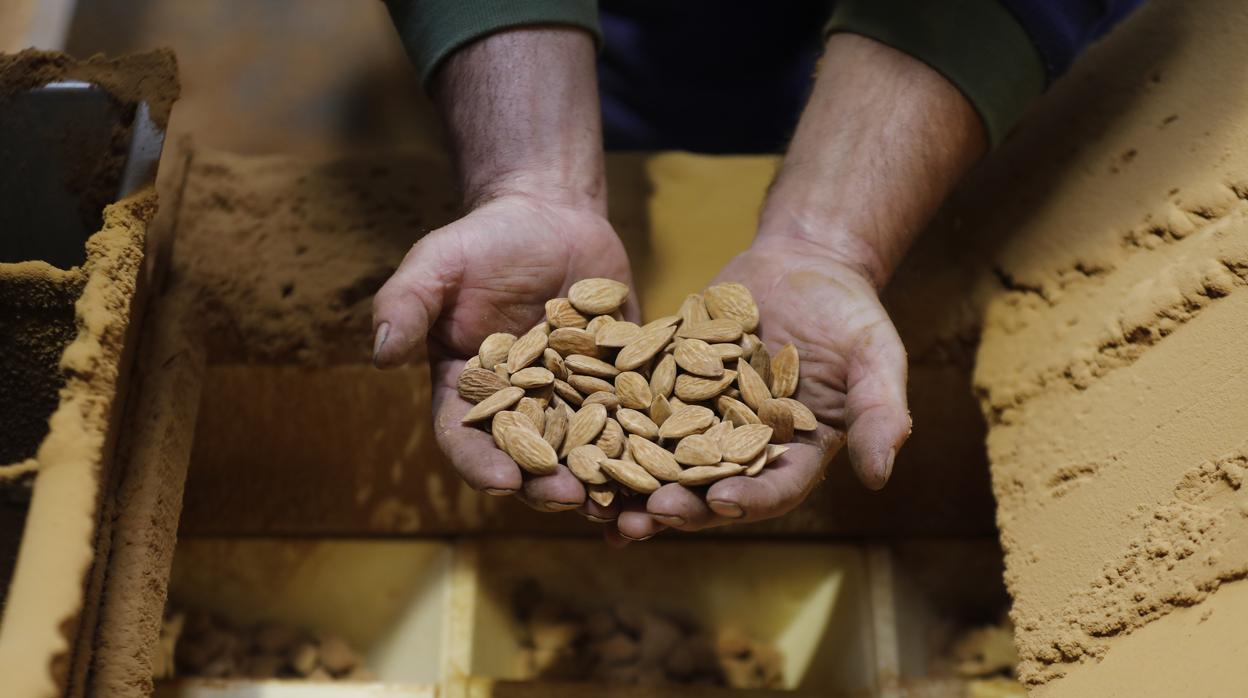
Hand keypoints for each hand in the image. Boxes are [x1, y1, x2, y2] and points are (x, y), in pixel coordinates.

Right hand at [371, 193, 634, 518]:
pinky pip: (637, 421)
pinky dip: (652, 447)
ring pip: (589, 455)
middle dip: (550, 486)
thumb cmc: (483, 241)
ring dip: (606, 485)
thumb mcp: (437, 263)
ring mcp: (575, 401)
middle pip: (532, 462)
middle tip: (574, 499)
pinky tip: (674, 468)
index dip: (484, 465)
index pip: (468, 440)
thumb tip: (378, 351)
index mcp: (469, 393)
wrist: (549, 217)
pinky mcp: (621, 384)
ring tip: (626, 504)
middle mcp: (522, 409)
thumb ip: (405, 304)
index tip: (504, 482)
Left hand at [613, 238, 909, 539]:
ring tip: (596, 505)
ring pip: (662, 464)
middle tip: (641, 519)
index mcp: (795, 453)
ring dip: (632, 488)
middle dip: (675, 507)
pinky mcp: (666, 389)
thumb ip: (879, 411)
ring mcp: (700, 421)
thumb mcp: (875, 354)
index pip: (772, 489)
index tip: (718, 503)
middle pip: (707, 489)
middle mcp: (743, 449)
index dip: (746, 500)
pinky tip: (575, 443)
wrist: (800, 262)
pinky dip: (607, 431)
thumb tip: (882, 476)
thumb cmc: (848, 309)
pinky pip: (633, 414)